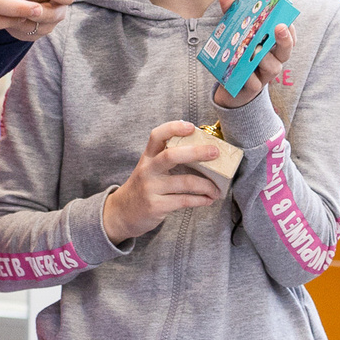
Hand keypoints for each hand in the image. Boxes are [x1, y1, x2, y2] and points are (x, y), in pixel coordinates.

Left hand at [7, 0, 74, 41]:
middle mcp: (57, 10)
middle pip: (56, 15)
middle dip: (43, 12)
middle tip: (31, 6)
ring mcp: (46, 23)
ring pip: (40, 27)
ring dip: (27, 21)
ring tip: (14, 13)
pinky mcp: (32, 33)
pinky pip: (26, 34)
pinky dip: (17, 28)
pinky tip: (6, 20)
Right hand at [100, 120, 226, 243]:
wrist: (122, 213)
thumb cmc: (144, 187)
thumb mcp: (149, 169)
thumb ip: (167, 159)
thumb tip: (202, 152)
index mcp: (147, 157)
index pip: (157, 135)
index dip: (174, 128)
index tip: (191, 126)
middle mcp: (148, 170)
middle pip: (172, 155)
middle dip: (197, 152)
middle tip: (215, 152)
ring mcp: (151, 188)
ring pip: (184, 182)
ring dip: (206, 185)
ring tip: (217, 189)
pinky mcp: (156, 206)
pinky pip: (184, 200)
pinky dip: (200, 200)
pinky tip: (208, 200)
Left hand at [209, 0, 294, 106]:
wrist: (230, 86)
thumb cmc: (238, 53)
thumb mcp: (235, 32)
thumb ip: (233, 13)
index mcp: (274, 45)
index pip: (289, 36)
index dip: (290, 27)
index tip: (286, 17)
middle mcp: (275, 59)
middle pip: (286, 50)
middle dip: (284, 38)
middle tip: (278, 27)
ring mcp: (266, 75)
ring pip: (272, 67)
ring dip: (263, 57)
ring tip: (252, 49)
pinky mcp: (254, 88)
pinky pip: (255, 83)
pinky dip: (249, 77)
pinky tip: (241, 73)